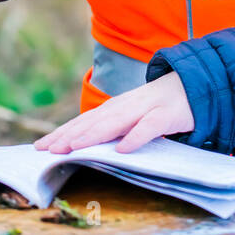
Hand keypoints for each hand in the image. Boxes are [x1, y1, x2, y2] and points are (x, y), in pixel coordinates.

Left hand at [33, 72, 194, 153]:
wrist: (194, 85)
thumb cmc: (159, 106)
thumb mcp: (132, 116)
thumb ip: (112, 128)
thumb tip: (81, 146)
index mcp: (115, 108)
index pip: (83, 121)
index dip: (62, 132)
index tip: (40, 147)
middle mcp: (125, 106)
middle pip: (93, 121)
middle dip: (68, 135)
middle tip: (47, 150)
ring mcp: (145, 109)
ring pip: (115, 122)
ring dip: (93, 135)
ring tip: (74, 148)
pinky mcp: (166, 115)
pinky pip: (149, 127)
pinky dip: (135, 137)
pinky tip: (122, 150)